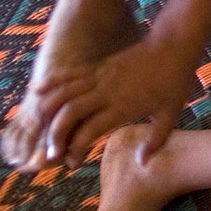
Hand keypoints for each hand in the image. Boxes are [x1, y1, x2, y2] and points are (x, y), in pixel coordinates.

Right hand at [27, 33, 201, 170]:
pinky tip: (36, 91)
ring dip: (48, 110)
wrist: (174, 47)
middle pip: (71, 112)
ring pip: (65, 92)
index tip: (72, 163)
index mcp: (124, 106)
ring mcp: (100, 76)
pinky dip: (52, 82)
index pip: (90, 130)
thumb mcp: (170, 115)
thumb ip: (155, 140)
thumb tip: (141, 163)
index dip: (77, 148)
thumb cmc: (174, 82)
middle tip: (50, 153)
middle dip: (55, 134)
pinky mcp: (98, 65)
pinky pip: (70, 73)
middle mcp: (107, 91)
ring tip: (38, 128)